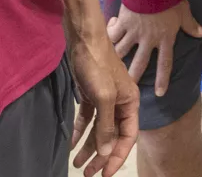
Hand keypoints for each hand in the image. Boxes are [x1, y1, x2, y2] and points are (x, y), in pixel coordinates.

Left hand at [67, 25, 139, 175]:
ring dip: (89, 147)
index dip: (117, 157)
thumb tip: (107, 153)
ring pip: (99, 129)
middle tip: (88, 174)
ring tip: (77, 164)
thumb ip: (106, 126)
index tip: (104, 174)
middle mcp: (120, 103)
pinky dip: (80, 132)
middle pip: (113, 136)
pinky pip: (88, 119)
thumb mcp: (103, 97)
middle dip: (101, 156)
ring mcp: (105, 99)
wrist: (83, 38)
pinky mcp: (91, 95)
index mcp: (130, 102)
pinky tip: (71, 144)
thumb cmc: (97, 65)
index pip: (128, 136)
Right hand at [105, 0, 201, 96]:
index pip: (165, 63)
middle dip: (133, 78)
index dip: (163, 79)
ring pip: (122, 52)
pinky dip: (107, 38)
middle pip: (140, 63)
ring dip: (115, 61)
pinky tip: (101, 42)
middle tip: (127, 90)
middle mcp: (148, 40)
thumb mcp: (184, 12)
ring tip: (108, 70)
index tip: (159, 93)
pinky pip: (112, 35)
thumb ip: (191, 25)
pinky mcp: (123, 23)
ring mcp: (134, 32)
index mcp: (165, 38)